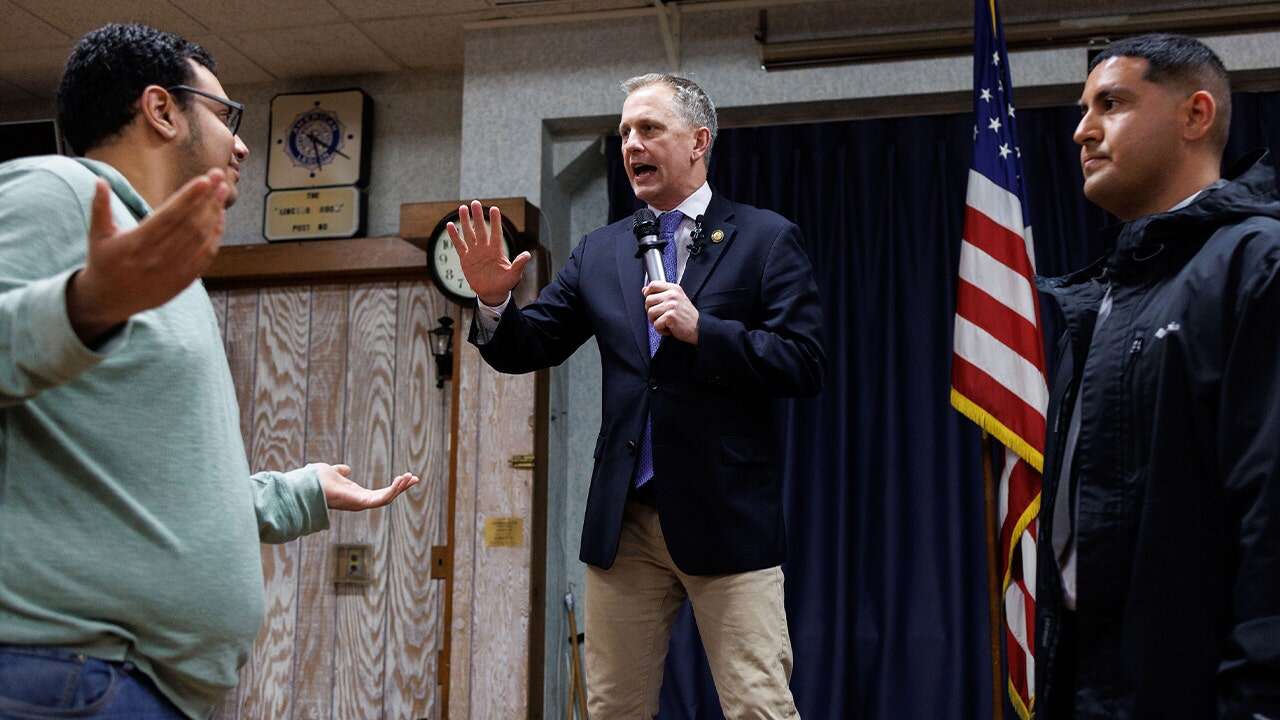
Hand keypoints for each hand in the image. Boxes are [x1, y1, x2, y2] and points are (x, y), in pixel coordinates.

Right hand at [67, 171, 228, 344]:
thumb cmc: (104, 262)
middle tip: (220, 175)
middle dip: (207, 198)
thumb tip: (100, 180)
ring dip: (214, 214)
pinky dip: (215, 236)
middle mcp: (157, 257)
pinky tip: (220, 218)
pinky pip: (205, 256)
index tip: (205, 180)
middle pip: (189, 223)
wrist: (109, 301)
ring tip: (222, 191)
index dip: (188, 197)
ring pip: (200, 238)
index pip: (168, 216)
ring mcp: (172, 270)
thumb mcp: (98, 236)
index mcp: (136, 243)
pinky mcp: (183, 280)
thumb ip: (100, 207)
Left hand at [312, 462, 419, 510]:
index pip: (380, 493)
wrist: (305, 484)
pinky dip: (393, 490)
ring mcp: (360, 504)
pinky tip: (401, 479)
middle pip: (387, 497)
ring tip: (411, 477)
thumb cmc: (315, 481)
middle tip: (416, 478)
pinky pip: (381, 499)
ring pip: (386, 499)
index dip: (394, 486)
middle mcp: (360, 502)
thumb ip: (341, 472)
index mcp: (356, 496)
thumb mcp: (333, 472)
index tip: (406, 477)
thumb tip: (346, 469)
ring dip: (400, 488)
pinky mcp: (360, 503)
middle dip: (402, 488)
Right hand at [446, 200, 530, 306]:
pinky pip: (459, 245)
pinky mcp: (465, 259)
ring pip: (469, 234)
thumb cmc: (505, 284)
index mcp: (497, 251)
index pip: (496, 232)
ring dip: (465, 222)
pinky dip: (454, 236)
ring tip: (462, 208)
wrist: (492, 293)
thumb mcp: (514, 275)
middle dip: (477, 216)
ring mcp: (475, 253)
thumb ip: (519, 264)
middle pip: (480, 229)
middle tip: (475, 202)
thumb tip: (527, 254)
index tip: (494, 209)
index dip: (495, 221)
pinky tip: (450, 225)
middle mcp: (485, 248)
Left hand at [644, 281, 698, 344]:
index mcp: (674, 289)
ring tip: (665, 322)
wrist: (698, 327)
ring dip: (655, 321)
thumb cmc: (686, 315)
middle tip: (661, 315)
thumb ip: (661, 293)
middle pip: (648, 300)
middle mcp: (673, 295)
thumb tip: (644, 290)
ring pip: (650, 312)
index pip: (653, 285)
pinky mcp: (670, 316)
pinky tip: (669, 328)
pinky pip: (656, 324)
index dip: (648, 293)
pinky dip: (661, 329)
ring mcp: (672, 305)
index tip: (651, 300)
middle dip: (651, 310)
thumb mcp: (676, 299)